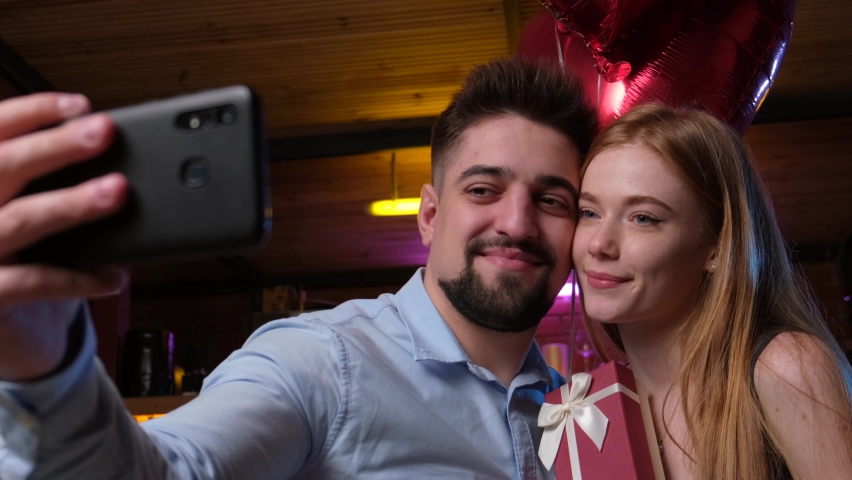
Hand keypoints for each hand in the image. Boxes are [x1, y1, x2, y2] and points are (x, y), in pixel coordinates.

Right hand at [0, 92, 128, 380]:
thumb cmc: (15, 258)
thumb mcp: (22, 210)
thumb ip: (44, 183)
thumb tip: (103, 150)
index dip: (31, 112)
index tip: (79, 104)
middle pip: (3, 166)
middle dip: (55, 145)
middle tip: (102, 131)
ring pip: (21, 220)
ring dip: (72, 204)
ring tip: (118, 191)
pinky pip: (35, 282)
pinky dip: (79, 278)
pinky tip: (114, 275)